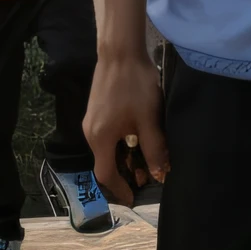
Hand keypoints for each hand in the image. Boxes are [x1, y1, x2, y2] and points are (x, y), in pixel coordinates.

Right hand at [84, 47, 168, 203]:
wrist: (120, 50)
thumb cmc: (135, 85)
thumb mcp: (148, 119)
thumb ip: (153, 148)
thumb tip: (159, 174)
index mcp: (100, 138)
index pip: (106, 174)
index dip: (120, 189)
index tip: (134, 198)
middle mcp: (91, 132)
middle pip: (105, 162)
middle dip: (124, 174)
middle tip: (145, 178)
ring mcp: (92, 120)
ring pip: (107, 149)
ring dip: (124, 158)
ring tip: (145, 159)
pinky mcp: (96, 109)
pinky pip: (107, 136)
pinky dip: (120, 144)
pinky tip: (136, 139)